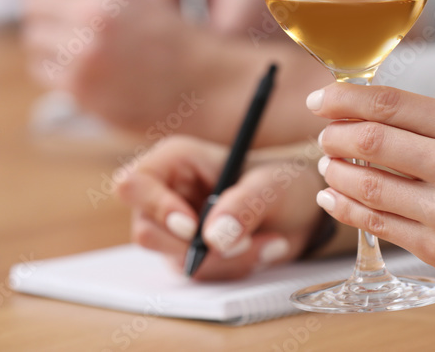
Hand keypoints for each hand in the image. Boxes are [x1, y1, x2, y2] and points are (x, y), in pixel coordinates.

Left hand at [22, 0, 328, 144]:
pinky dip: (56, 73)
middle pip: (32, 5)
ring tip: (79, 54)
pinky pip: (43, 71)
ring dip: (48, 46)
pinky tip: (83, 74)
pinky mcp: (78, 85)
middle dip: (44, 17)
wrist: (205, 87)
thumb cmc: (174, 43)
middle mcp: (93, 11)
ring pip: (34, 39)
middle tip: (63, 30)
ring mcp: (83, 49)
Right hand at [115, 136, 325, 280]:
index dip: (155, 207)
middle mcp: (165, 193)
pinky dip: (232, 270)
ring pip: (176, 260)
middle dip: (197, 247)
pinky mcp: (187, 255)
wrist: (301, 211)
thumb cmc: (281, 182)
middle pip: (147, 231)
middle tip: (244, 243)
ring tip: (269, 242)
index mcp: (174, 160)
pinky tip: (261, 251)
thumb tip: (213, 238)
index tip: (192, 227)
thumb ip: (243, 206)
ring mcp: (172, 228)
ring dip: (225, 260)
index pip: (133, 184)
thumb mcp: (271, 186)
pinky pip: (198, 274)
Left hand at [308, 83, 434, 294]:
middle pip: (371, 140)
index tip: (319, 100)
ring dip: (334, 171)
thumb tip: (359, 109)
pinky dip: (344, 207)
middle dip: (334, 135)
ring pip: (367, 183)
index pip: (389, 103)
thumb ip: (427, 122)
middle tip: (324, 136)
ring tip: (327, 165)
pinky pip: (376, 223)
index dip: (343, 99)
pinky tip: (331, 196)